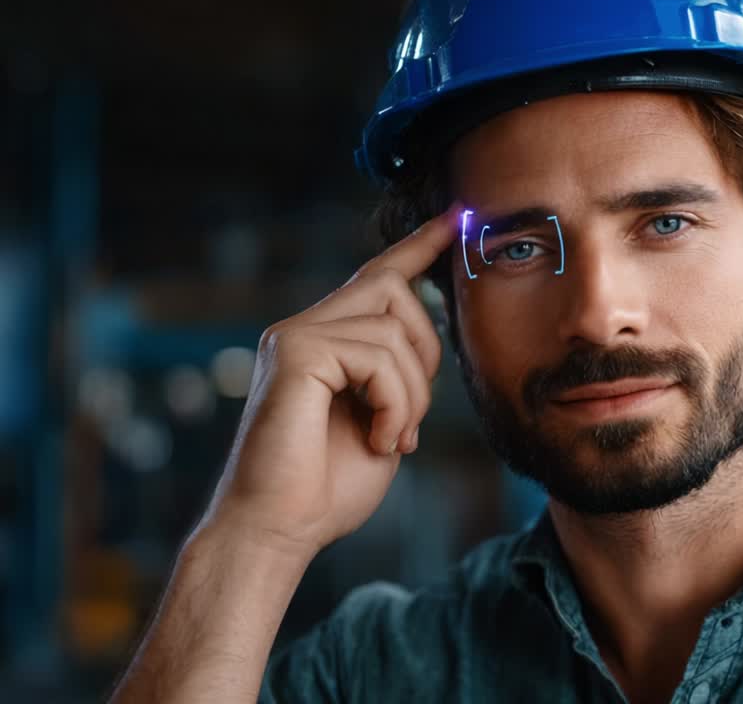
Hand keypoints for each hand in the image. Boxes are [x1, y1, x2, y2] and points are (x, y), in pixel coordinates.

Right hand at [204, 203, 461, 557]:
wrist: (280, 531)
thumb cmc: (327, 488)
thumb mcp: (384, 422)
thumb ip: (398, 376)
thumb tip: (426, 340)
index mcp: (325, 342)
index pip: (378, 277)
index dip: (419, 247)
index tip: (455, 219)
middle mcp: (305, 328)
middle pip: (396, 291)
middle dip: (427, 353)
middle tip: (409, 423)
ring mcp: (295, 336)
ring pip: (393, 332)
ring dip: (411, 397)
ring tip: (390, 439)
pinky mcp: (294, 352)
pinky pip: (376, 356)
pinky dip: (395, 404)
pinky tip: (378, 439)